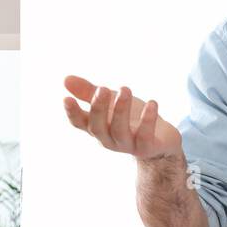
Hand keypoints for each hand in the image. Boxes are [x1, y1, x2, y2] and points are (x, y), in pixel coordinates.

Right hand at [63, 75, 182, 161]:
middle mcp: (109, 138)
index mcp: (98, 127)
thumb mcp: (111, 102)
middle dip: (99, 108)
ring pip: (119, 130)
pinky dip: (148, 119)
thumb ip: (89, 92)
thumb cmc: (131, 119)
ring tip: (125, 89)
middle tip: (103, 88)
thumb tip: (65, 79)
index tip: (66, 98)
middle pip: (97, 127)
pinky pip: (145, 136)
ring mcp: (127, 145)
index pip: (79, 123)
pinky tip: (152, 103)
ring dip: (121, 109)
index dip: (72, 113)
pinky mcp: (147, 147)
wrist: (161, 142)